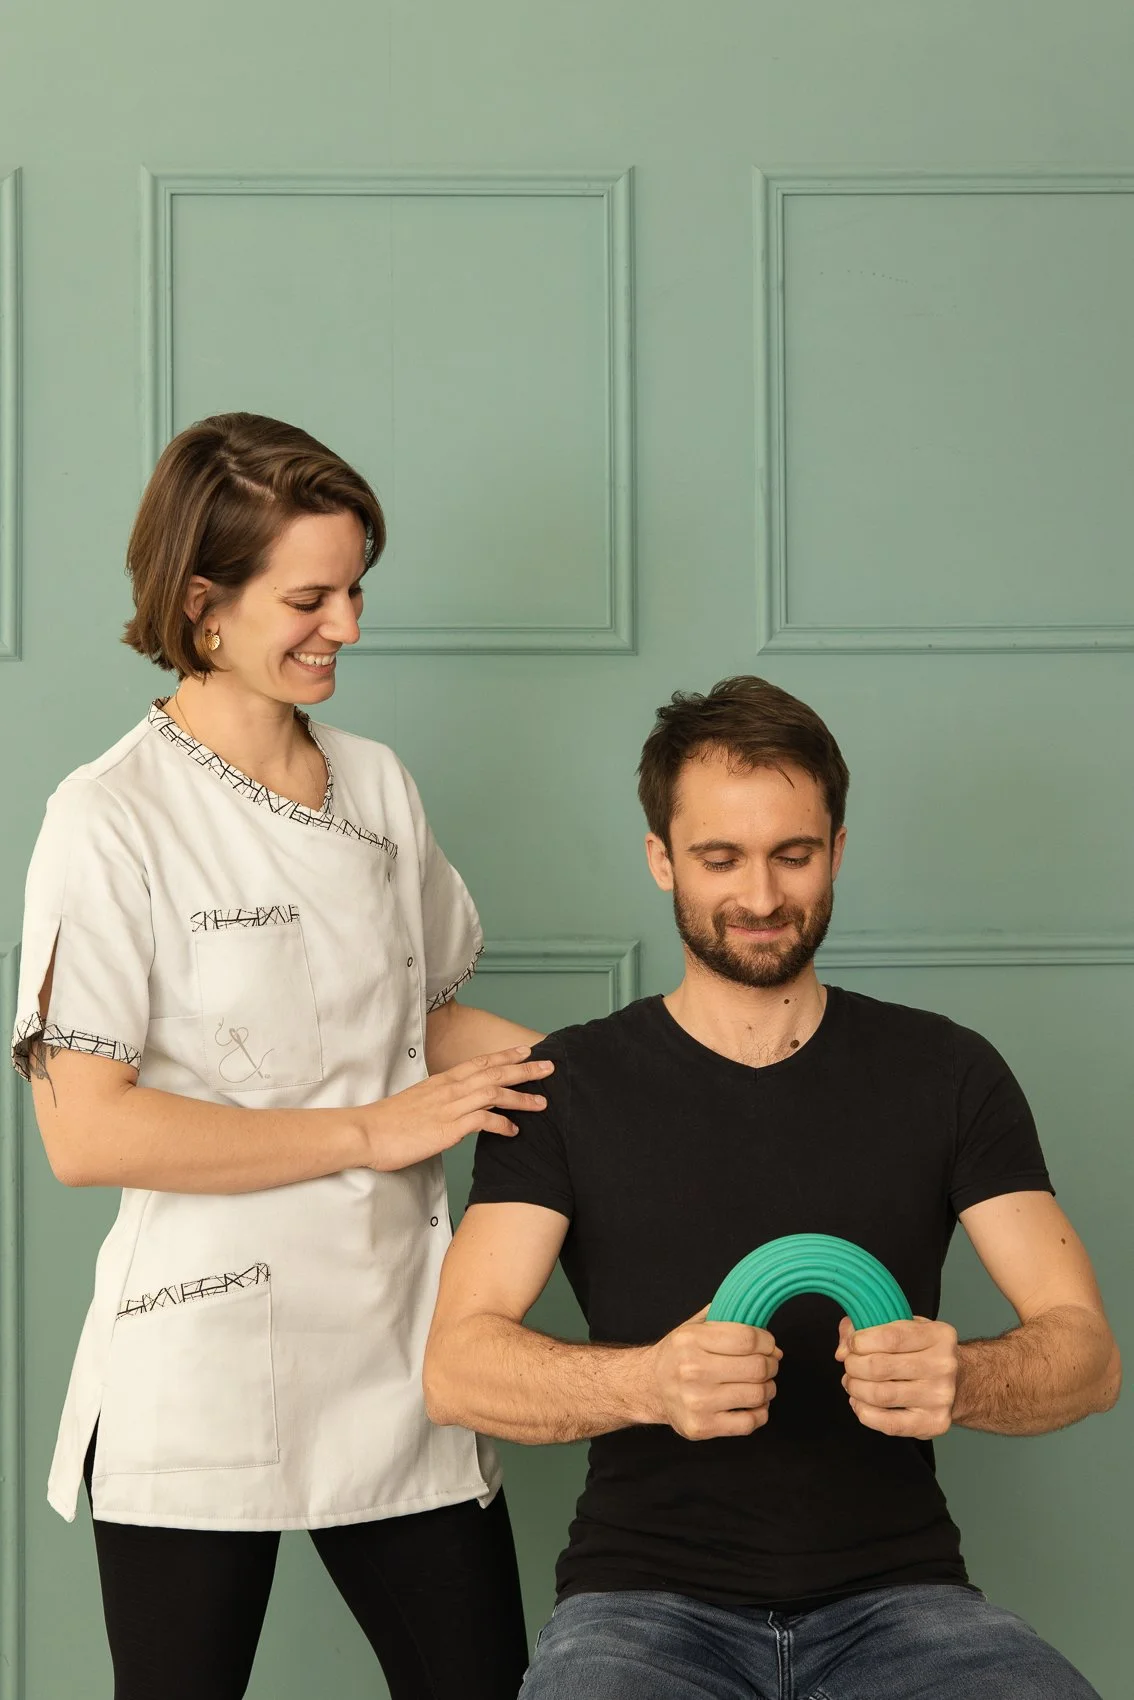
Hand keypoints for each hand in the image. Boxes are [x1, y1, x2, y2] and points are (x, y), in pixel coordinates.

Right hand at [363, 1047, 553, 1171]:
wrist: (366, 1132)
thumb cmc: (388, 1122)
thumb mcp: (418, 1102)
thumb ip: (439, 1101)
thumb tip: (455, 1106)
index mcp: (442, 1081)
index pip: (480, 1062)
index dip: (505, 1055)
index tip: (526, 1050)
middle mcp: (449, 1089)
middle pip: (494, 1072)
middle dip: (525, 1069)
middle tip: (549, 1066)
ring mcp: (449, 1107)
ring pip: (494, 1093)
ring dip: (521, 1096)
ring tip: (542, 1103)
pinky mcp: (448, 1127)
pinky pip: (483, 1121)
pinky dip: (502, 1123)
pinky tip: (514, 1131)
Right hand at [642, 1306, 780, 1439]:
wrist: (649, 1387)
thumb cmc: (677, 1356)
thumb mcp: (692, 1326)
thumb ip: (722, 1315)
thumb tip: (759, 1314)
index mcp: (690, 1340)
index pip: (747, 1339)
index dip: (767, 1341)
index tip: (770, 1345)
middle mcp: (692, 1370)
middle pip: (757, 1367)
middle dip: (771, 1364)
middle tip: (769, 1364)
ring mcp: (697, 1402)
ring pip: (757, 1394)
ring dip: (768, 1388)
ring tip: (761, 1384)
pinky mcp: (702, 1427)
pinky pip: (750, 1422)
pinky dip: (760, 1413)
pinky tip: (752, 1404)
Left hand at [836, 1315, 958, 1439]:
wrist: (959, 1383)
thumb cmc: (923, 1351)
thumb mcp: (903, 1324)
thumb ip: (867, 1324)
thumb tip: (843, 1350)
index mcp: (938, 1335)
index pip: (890, 1337)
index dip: (861, 1341)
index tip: (853, 1344)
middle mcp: (943, 1366)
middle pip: (880, 1367)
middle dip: (853, 1366)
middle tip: (850, 1365)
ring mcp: (940, 1397)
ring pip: (880, 1395)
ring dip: (855, 1388)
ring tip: (852, 1383)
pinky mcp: (934, 1423)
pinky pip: (889, 1423)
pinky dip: (865, 1413)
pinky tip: (860, 1403)